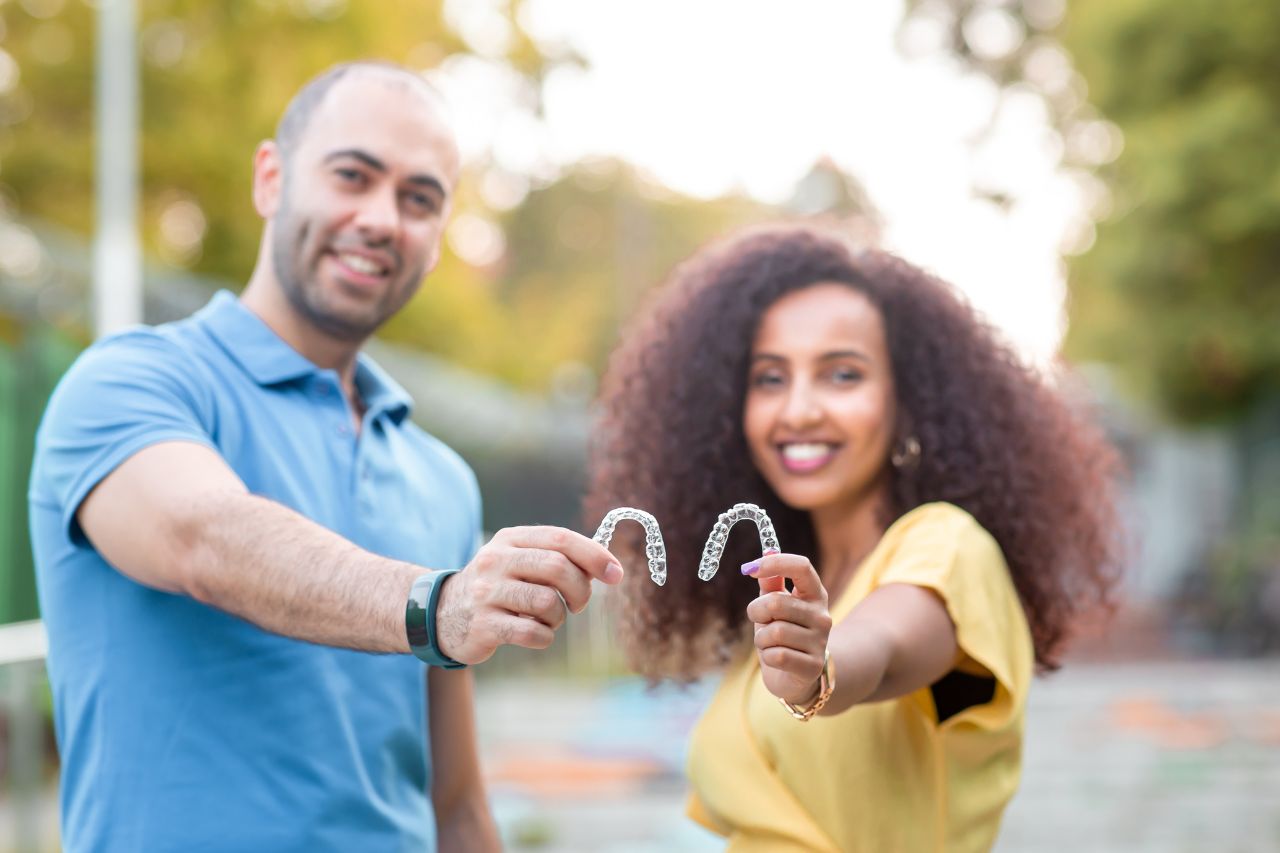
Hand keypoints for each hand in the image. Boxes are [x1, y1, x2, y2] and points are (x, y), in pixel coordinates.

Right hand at [434, 526, 623, 664]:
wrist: (442, 613)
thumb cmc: (498, 587)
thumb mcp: (520, 562)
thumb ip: (557, 559)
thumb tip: (604, 567)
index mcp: (510, 539)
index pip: (561, 538)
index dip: (594, 555)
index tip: (616, 573)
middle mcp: (496, 561)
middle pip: (557, 568)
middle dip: (581, 590)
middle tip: (579, 605)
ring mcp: (487, 593)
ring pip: (547, 603)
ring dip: (559, 617)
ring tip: (549, 619)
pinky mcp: (484, 625)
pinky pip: (532, 633)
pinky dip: (544, 637)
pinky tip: (535, 634)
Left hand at [743, 553, 831, 704]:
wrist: (797, 677)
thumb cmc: (784, 634)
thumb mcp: (776, 606)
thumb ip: (772, 583)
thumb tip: (768, 552)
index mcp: (815, 595)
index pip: (802, 567)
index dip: (775, 563)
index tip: (750, 568)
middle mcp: (822, 616)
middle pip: (776, 603)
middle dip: (756, 612)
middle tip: (760, 620)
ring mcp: (820, 642)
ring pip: (774, 632)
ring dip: (762, 638)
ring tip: (770, 643)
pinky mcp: (813, 666)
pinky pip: (776, 655)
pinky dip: (767, 657)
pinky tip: (775, 658)